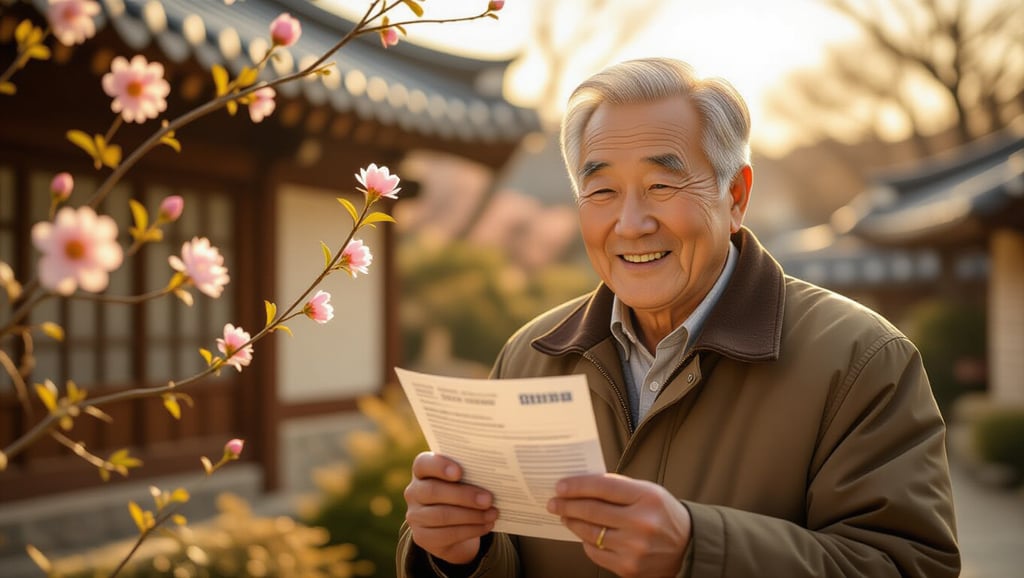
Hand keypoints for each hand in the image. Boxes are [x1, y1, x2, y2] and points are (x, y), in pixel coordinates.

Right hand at [404, 451, 497, 564]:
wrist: (454, 526)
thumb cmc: (462, 493)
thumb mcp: (464, 481)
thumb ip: (470, 474)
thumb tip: (492, 475)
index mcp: (422, 471)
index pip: (423, 463)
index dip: (439, 466)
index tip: (459, 472)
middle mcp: (414, 492)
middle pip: (433, 491)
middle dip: (463, 495)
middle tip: (488, 499)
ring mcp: (415, 516)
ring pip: (441, 515)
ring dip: (471, 515)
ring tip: (492, 514)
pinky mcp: (421, 537)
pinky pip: (446, 534)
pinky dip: (470, 530)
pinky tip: (486, 525)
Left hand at [547, 473, 690, 577]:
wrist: (688, 547)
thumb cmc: (664, 514)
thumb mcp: (649, 492)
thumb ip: (619, 488)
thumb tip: (582, 485)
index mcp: (647, 498)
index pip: (602, 487)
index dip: (577, 486)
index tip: (560, 486)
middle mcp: (641, 523)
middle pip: (592, 511)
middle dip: (567, 505)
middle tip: (554, 502)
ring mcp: (634, 548)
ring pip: (590, 533)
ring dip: (572, 523)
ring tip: (565, 516)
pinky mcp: (628, 567)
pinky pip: (596, 552)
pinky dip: (587, 542)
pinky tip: (583, 534)